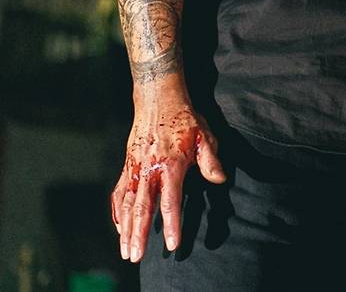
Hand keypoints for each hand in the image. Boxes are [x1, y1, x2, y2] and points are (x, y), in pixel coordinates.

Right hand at [110, 99, 224, 262]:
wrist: (158, 97)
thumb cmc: (184, 118)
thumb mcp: (204, 135)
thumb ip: (211, 160)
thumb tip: (220, 180)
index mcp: (171, 164)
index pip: (170, 201)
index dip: (172, 224)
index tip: (171, 245)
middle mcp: (150, 168)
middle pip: (142, 207)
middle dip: (139, 234)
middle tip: (135, 257)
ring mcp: (136, 167)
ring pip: (128, 203)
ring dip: (126, 228)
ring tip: (126, 250)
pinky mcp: (128, 164)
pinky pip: (119, 191)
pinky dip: (117, 210)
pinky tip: (119, 226)